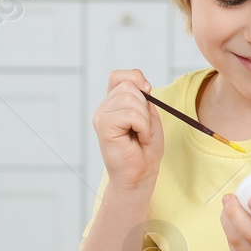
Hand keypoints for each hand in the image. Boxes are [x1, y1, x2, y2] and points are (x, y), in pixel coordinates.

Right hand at [92, 69, 163, 192]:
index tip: (148, 91)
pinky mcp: (103, 126)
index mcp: (113, 103)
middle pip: (129, 86)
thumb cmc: (145, 149)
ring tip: (141, 135)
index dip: (136, 78)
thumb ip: (142, 97)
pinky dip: (143, 127)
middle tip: (143, 128)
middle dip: (145, 107)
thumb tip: (142, 85)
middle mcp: (104, 108)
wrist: (140, 175)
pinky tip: (139, 139)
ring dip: (145, 120)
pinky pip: (131, 114)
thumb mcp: (149, 116)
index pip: (119, 76)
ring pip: (131, 99)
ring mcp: (101, 116)